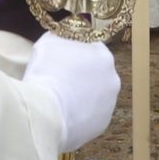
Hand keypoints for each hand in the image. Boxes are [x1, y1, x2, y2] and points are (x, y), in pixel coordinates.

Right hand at [23, 33, 119, 151]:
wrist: (45, 113)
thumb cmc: (46, 73)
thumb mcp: (50, 42)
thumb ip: (64, 36)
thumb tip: (68, 34)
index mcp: (103, 56)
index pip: (91, 50)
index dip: (75, 54)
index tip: (62, 61)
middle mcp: (113, 79)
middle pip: (96, 74)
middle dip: (82, 76)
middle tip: (60, 81)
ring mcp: (110, 104)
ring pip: (95, 96)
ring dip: (82, 96)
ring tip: (60, 100)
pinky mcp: (103, 124)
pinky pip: (91, 115)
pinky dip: (81, 114)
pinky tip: (64, 114)